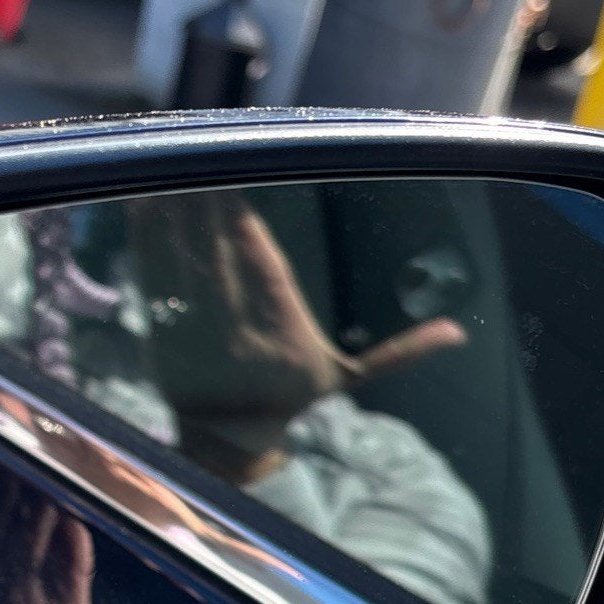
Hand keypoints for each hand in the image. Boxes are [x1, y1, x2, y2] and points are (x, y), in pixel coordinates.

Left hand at [128, 194, 465, 480]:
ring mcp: (194, 332)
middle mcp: (235, 333)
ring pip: (182, 264)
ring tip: (170, 169)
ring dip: (174, 216)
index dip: (249, 232)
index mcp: (282, 334)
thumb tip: (457, 334)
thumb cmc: (290, 398)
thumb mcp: (343, 379)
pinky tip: (146, 201)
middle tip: (203, 160)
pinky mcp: (162, 330)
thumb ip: (397, 354)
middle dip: (208, 210)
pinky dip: (148, 240)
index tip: (240, 189)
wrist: (227, 443)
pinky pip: (154, 278)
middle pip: (220, 261)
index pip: (266, 273)